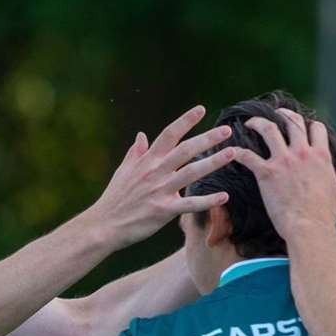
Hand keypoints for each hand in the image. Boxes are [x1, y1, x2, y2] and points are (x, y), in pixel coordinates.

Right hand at [86, 106, 239, 248]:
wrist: (103, 225)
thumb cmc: (114, 199)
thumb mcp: (123, 171)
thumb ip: (136, 153)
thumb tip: (141, 135)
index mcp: (147, 160)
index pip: (169, 134)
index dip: (185, 121)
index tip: (201, 109)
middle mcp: (155, 172)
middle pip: (185, 150)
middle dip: (207, 138)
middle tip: (226, 130)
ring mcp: (160, 190)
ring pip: (191, 172)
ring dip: (213, 162)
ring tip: (232, 153)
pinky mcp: (163, 210)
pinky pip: (189, 204)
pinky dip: (207, 201)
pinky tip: (224, 196)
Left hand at [228, 106, 335, 242]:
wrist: (309, 228)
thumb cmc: (325, 215)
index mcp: (321, 156)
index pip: (316, 129)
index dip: (309, 125)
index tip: (302, 126)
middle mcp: (303, 153)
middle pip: (293, 122)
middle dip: (283, 114)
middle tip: (275, 114)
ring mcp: (284, 161)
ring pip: (269, 129)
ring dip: (258, 123)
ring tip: (250, 123)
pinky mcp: (267, 173)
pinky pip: (248, 156)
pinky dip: (238, 152)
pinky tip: (232, 151)